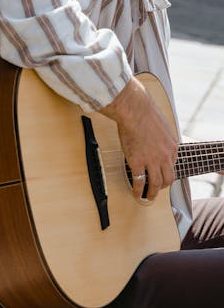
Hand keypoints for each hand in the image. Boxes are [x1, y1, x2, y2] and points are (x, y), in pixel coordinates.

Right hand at [100, 77, 178, 200]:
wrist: (135, 110)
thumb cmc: (145, 112)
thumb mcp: (163, 125)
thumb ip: (162, 136)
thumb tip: (157, 139)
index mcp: (173, 145)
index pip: (172, 164)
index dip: (166, 171)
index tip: (161, 174)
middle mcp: (165, 155)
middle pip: (168, 178)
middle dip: (163, 187)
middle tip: (157, 190)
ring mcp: (152, 160)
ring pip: (156, 184)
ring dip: (152, 193)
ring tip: (148, 197)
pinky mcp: (137, 162)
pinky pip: (139, 182)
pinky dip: (138, 191)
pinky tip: (136, 193)